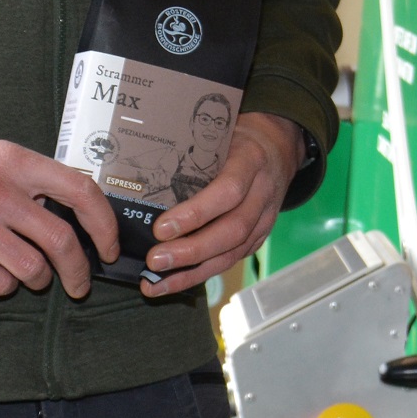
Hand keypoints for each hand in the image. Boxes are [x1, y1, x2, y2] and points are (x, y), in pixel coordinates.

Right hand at [0, 119, 116, 299]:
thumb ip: (28, 180)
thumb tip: (74, 215)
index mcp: (14, 160)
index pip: (81, 191)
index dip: (105, 225)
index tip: (109, 248)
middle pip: (62, 241)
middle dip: (78, 272)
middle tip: (78, 285)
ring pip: (31, 268)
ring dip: (36, 279)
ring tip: (25, 273)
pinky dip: (2, 284)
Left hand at [138, 112, 301, 297]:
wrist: (276, 149)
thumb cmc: (237, 140)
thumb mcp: (221, 135)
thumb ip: (194, 151)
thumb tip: (140, 171)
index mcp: (251, 162)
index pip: (228, 191)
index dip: (196, 213)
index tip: (161, 227)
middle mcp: (262, 194)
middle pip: (231, 230)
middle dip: (191, 250)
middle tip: (154, 260)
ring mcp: (264, 220)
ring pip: (232, 252)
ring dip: (192, 271)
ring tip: (156, 282)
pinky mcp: (258, 238)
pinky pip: (229, 261)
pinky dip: (199, 275)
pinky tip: (171, 282)